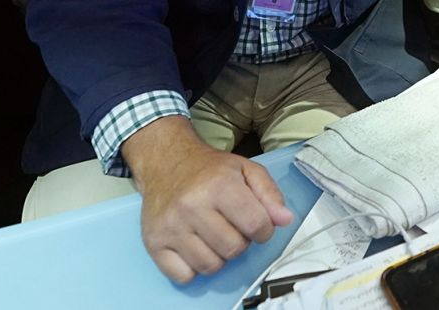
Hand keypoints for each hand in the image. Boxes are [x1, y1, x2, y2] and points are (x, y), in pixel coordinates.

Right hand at [122, 116, 293, 283]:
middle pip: (234, 248)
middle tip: (233, 227)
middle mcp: (192, 206)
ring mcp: (170, 227)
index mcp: (219, 186)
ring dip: (219, 256)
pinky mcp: (153, 243)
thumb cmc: (210, 170)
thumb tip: (285, 220)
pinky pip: (184, 276)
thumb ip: (270, 194)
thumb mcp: (246, 170)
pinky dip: (194, 268)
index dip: (265, 230)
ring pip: (210, 266)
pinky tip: (195, 246)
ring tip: (214, 236)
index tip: (258, 225)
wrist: (167, 163)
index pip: (255, 224)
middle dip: (241, 241)